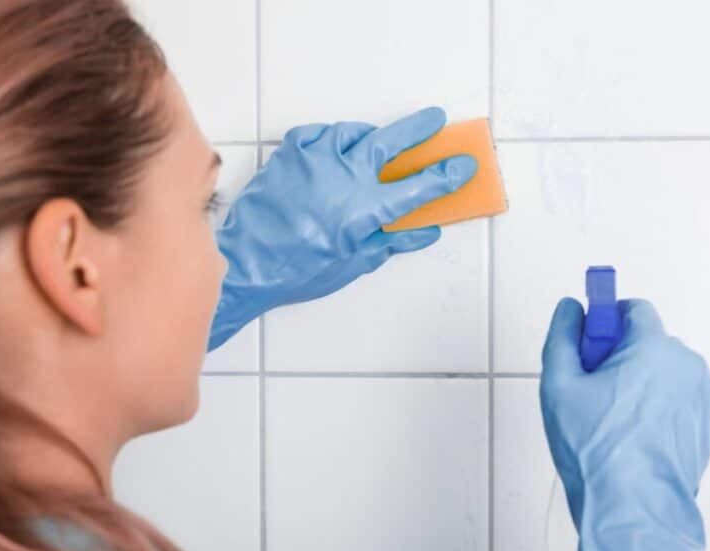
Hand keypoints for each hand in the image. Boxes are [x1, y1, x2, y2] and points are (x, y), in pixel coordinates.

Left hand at [208, 107, 477, 350]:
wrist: (246, 262)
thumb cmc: (297, 270)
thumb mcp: (353, 264)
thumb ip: (392, 242)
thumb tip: (424, 232)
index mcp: (364, 208)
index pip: (418, 187)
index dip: (446, 175)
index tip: (463, 165)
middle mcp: (343, 176)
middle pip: (391, 142)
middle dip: (418, 129)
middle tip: (434, 120)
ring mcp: (315, 159)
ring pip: (353, 133)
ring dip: (370, 134)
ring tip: (377, 140)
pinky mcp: (291, 153)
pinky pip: (318, 134)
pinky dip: (331, 137)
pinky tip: (335, 147)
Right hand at [540, 298, 709, 550]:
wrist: (632, 510)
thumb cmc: (596, 451)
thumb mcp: (559, 386)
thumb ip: (561, 337)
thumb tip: (570, 308)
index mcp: (652, 347)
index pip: (632, 309)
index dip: (605, 324)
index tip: (589, 347)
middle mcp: (685, 364)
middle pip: (648, 343)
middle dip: (621, 358)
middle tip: (594, 394)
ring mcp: (702, 396)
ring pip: (664, 374)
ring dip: (642, 386)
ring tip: (615, 425)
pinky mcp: (708, 424)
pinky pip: (679, 401)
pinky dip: (661, 411)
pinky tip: (638, 439)